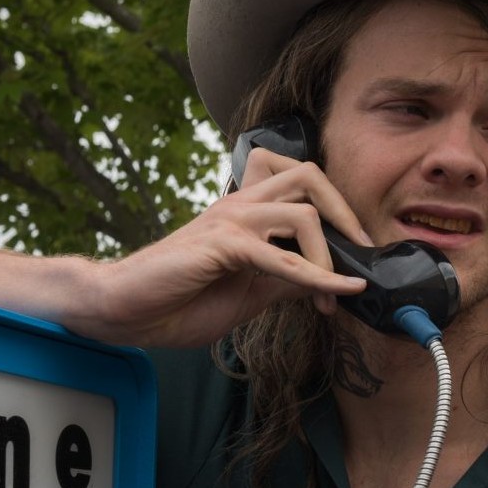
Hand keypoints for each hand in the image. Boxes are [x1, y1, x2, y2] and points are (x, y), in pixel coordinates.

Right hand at [69, 150, 370, 347]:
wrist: (125, 311)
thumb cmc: (179, 301)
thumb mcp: (250, 294)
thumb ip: (287, 281)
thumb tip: (330, 283)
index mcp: (246, 212)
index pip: (303, 188)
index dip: (336, 218)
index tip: (353, 264)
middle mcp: (240, 205)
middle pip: (308, 176)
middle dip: (345, 213)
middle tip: (361, 254)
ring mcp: (230, 220)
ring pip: (302, 212)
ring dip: (330, 257)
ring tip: (334, 294)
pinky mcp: (221, 244)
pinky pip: (280, 256)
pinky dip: (316, 277)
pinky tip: (335, 294)